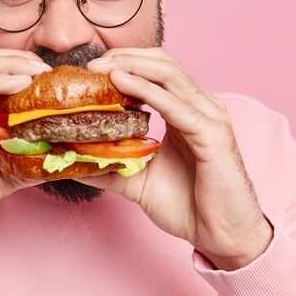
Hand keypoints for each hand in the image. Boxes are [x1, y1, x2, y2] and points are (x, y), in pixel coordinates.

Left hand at [84, 48, 272, 269]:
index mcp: (187, 111)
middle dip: (125, 57)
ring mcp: (210, 117)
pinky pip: (176, 104)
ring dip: (132, 66)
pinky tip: (122, 84)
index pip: (156, 71)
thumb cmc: (190, 207)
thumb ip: (111, 167)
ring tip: (102, 68)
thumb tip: (72, 161)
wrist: (223, 237)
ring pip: (169, 75)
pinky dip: (147, 90)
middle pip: (162, 63)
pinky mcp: (213, 134)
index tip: (91, 70)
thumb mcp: (140, 181)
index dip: (125, 63)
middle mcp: (201, 107)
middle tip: (92, 65)